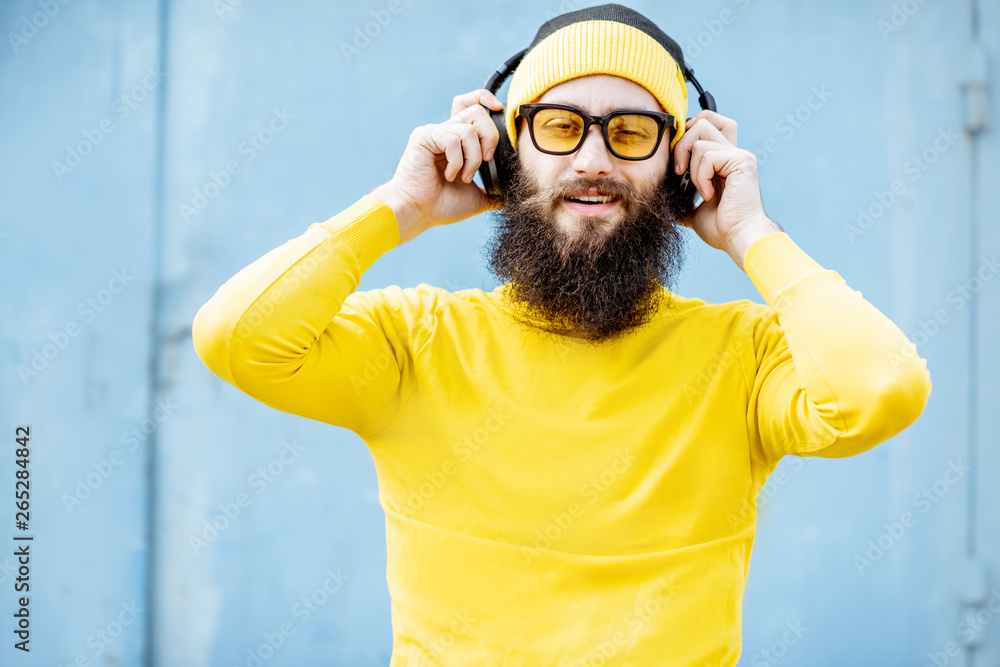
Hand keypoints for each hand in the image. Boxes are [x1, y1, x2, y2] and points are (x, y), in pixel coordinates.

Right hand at [371, 89, 503, 243]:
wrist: (419, 213)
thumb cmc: (442, 206)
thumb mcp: (478, 198)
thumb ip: (495, 190)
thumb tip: (513, 193)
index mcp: (458, 140)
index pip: (471, 105)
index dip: (485, 99)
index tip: (499, 109)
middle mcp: (446, 132)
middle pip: (476, 112)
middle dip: (490, 136)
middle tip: (486, 160)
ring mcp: (435, 133)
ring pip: (468, 129)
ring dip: (473, 158)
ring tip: (464, 177)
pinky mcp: (424, 137)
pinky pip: (452, 139)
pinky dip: (457, 161)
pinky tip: (449, 175)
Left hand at [672, 111, 781, 267]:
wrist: (737, 239)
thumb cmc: (721, 229)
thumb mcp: (694, 209)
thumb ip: (683, 196)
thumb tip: (667, 196)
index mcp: (724, 160)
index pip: (707, 124)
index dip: (688, 134)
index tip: (678, 164)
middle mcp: (734, 152)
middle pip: (704, 120)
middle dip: (683, 144)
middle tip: (680, 172)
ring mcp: (740, 155)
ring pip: (701, 137)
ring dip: (693, 167)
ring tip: (702, 190)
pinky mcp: (742, 161)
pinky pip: (708, 154)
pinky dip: (702, 176)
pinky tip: (710, 195)